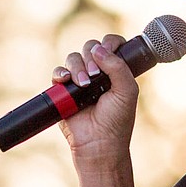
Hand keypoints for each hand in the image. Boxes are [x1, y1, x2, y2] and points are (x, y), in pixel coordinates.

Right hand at [53, 35, 139, 155]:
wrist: (98, 143)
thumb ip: (118, 66)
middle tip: (96, 75)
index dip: (109, 42)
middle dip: (91, 57)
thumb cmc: (117, 121)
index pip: (111, 45)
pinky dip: (60, 73)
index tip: (109, 49)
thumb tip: (98, 49)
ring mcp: (79, 81)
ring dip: (78, 67)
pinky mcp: (63, 91)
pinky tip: (66, 80)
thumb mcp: (127, 91)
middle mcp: (97, 73)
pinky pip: (58, 73)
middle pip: (90, 47)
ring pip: (73, 58)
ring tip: (84, 84)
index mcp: (116, 71)